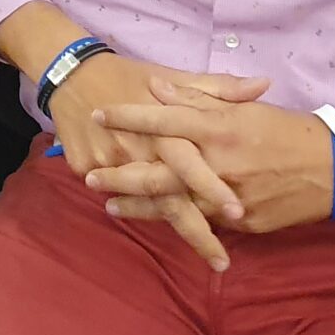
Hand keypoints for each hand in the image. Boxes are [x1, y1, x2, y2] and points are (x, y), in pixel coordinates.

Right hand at [45, 54, 268, 270]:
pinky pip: (113, 194)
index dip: (211, 187)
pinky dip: (135, 208)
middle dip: (197, 232)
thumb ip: (219, 87)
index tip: (237, 212)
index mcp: (160, 125)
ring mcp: (106, 160)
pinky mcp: (83, 166)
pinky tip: (160, 221)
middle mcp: (135, 147)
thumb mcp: (175, 74)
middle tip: (223, 261)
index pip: (188, 161)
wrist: (71, 73)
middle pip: (168, 198)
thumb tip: (264, 85)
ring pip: (142, 202)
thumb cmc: (131, 76)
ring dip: (174, 230)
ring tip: (206, 256)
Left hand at [86, 78, 334, 232]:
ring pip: (174, 206)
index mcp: (219, 128)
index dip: (128, 116)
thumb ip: (198, 98)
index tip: (98, 113)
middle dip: (120, 177)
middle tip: (90, 178)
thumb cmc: (287, 130)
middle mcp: (218, 164)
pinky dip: (176, 222)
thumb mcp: (244, 108)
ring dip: (139, 208)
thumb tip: (157, 88)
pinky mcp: (241, 223)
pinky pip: (202, 223)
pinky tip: (154, 220)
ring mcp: (228, 197)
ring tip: (111, 207)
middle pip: (158, 173)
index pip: (163, 119)